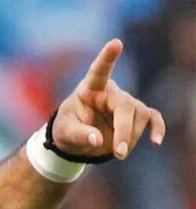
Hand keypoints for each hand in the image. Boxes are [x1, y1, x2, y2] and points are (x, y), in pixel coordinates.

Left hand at [52, 39, 165, 159]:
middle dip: (124, 130)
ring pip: (139, 116)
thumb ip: (79, 134)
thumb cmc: (67, 128)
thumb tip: (97, 140)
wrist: (76, 139)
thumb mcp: (64, 132)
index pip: (99, 71)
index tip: (116, 43)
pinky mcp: (136, 116)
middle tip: (119, 153)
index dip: (107, 58)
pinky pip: (152, 118)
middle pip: (126, 106)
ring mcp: (126, 103)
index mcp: (90, 88)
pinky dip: (157, 128)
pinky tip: (156, 141)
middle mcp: (111, 93)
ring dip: (130, 137)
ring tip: (118, 152)